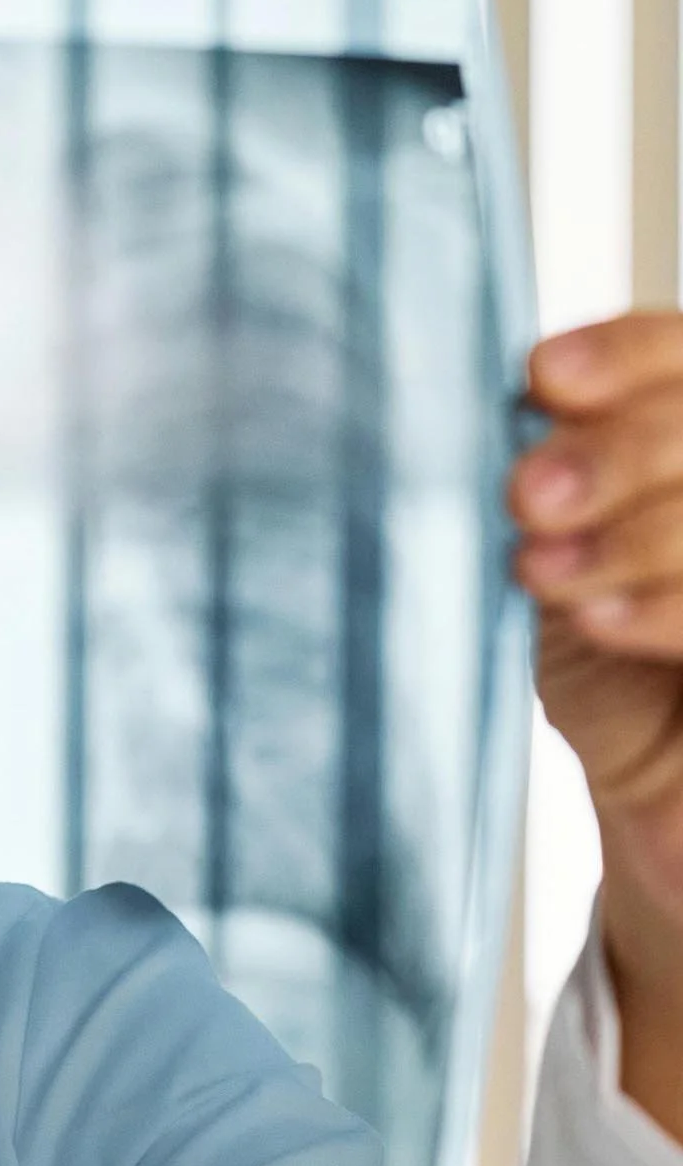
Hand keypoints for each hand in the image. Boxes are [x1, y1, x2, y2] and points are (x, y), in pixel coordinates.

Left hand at [510, 313, 682, 1134]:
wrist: (666, 810)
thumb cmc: (616, 674)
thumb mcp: (567, 567)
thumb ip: (550, 492)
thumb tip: (501, 413)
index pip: (680, 357)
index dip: (622, 355)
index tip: (540, 379)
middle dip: (619, 450)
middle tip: (530, 495)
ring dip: (633, 530)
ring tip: (544, 570)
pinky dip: (665, 603)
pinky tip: (596, 617)